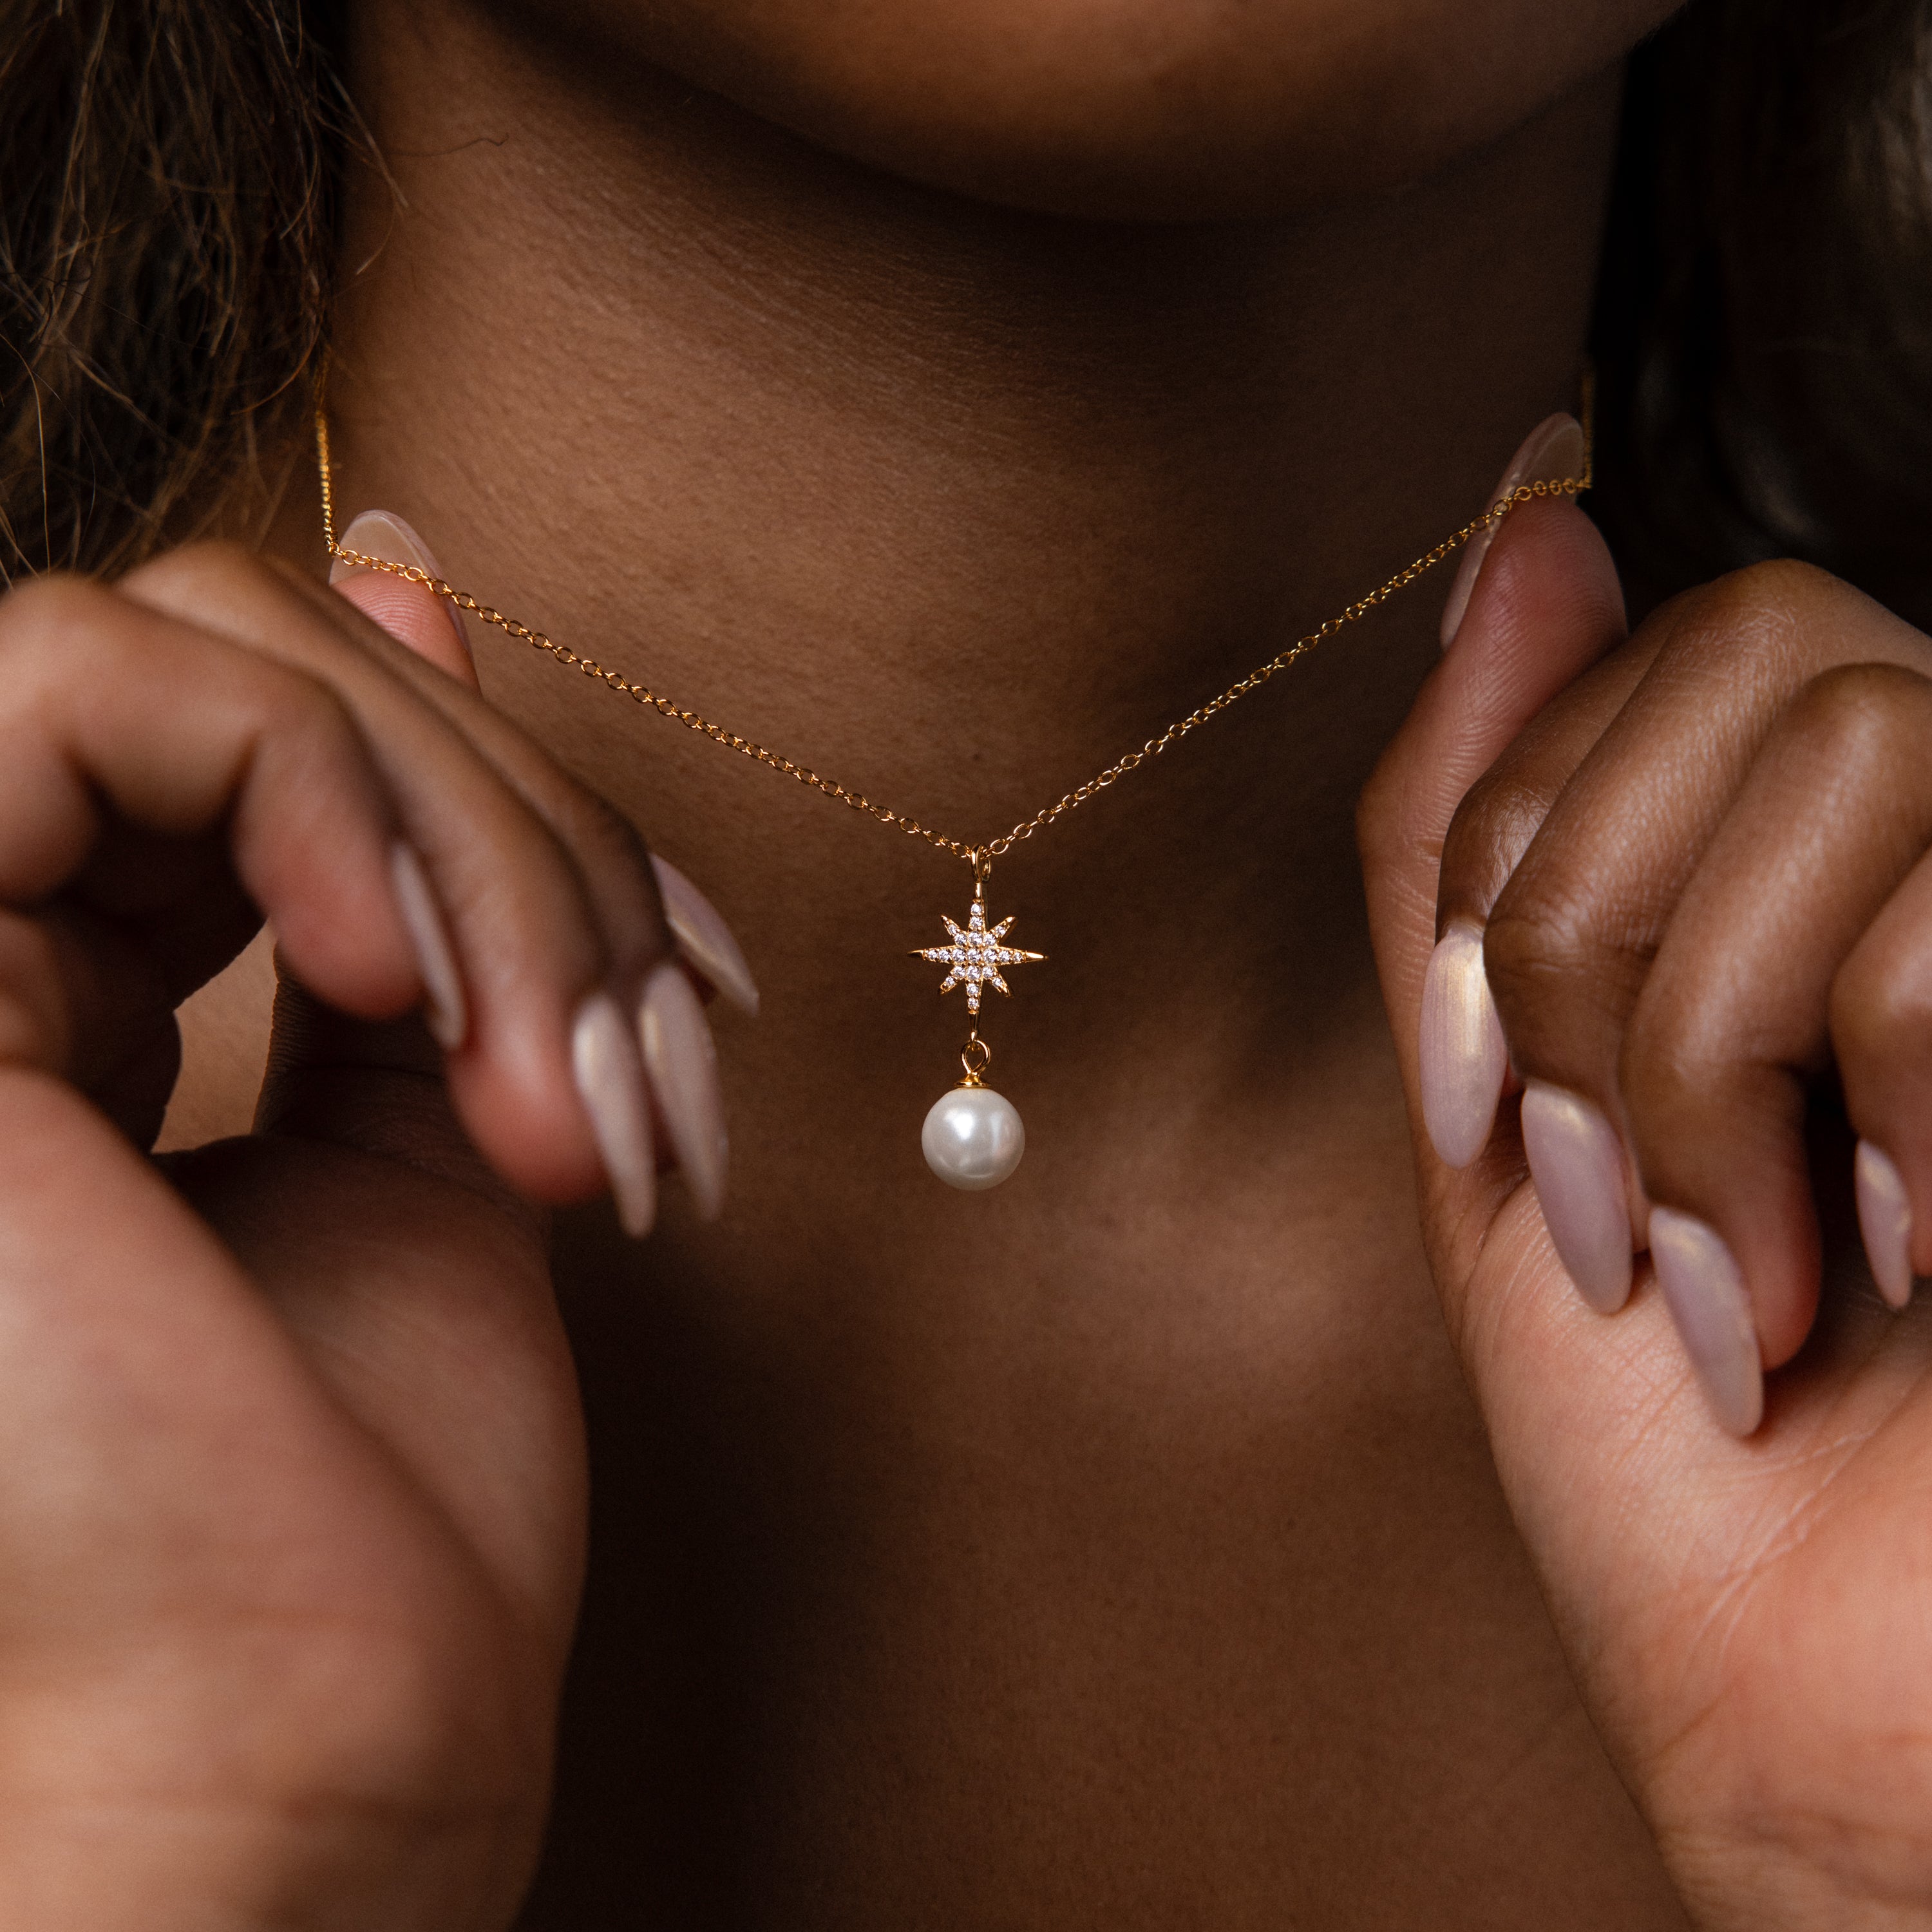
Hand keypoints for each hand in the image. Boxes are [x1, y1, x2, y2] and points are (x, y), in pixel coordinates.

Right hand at [0, 528, 741, 1929]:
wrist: (293, 1743)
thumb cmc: (377, 1496)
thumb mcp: (446, 1106)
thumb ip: (414, 854)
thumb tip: (410, 561)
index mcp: (93, 980)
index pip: (299, 731)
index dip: (520, 800)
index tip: (681, 978)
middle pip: (267, 661)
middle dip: (526, 827)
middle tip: (640, 1047)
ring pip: (195, 648)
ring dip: (464, 831)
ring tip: (541, 1071)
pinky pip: (89, 684)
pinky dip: (314, 796)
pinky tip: (395, 992)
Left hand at [1359, 477, 1931, 1928]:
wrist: (1802, 1683)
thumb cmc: (1638, 1413)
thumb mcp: (1483, 1086)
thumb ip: (1475, 812)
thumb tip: (1533, 508)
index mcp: (1793, 859)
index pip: (1650, 641)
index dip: (1510, 854)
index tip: (1482, 1098)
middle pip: (1753, 643)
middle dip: (1593, 938)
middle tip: (1598, 1192)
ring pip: (1854, 750)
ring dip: (1707, 1049)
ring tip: (1737, 1258)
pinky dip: (1870, 1107)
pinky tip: (1905, 1256)